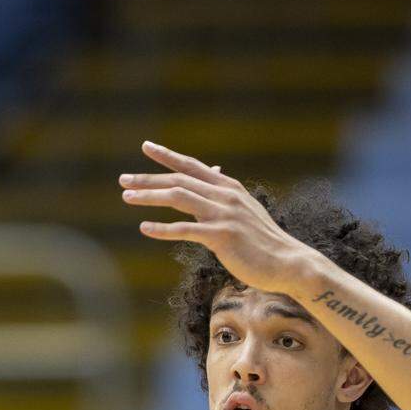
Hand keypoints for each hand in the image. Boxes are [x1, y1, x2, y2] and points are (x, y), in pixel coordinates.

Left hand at [119, 141, 323, 298]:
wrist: (287, 262)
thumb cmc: (262, 242)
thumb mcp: (244, 213)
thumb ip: (225, 199)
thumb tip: (215, 183)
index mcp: (228, 188)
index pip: (192, 166)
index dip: (168, 157)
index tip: (147, 147)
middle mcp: (225, 195)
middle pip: (179, 180)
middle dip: (149, 178)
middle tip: (123, 179)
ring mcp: (223, 215)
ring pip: (179, 198)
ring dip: (150, 196)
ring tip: (127, 197)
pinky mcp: (221, 236)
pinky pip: (185, 230)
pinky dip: (163, 228)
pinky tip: (144, 228)